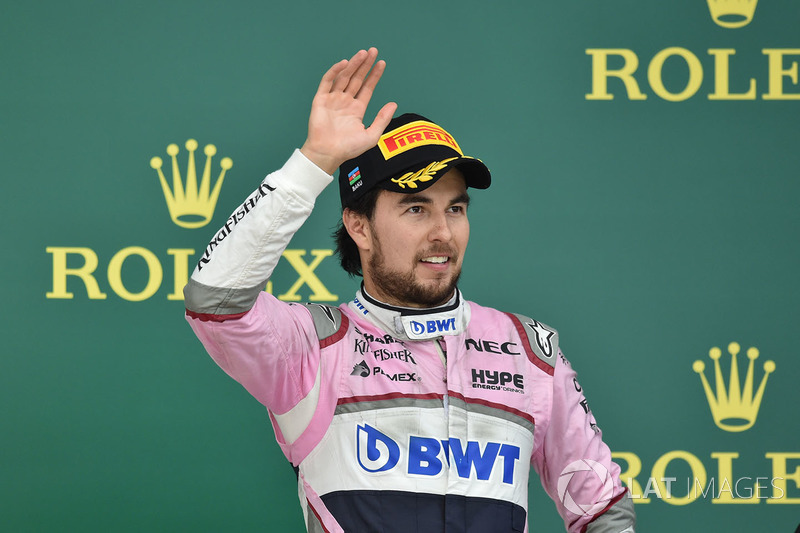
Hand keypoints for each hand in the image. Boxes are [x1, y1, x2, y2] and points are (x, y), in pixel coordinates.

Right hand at [300, 48, 397, 174]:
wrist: (328, 153)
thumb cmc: (348, 149)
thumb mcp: (371, 135)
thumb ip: (382, 119)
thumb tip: (394, 104)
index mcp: (357, 109)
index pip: (367, 88)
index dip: (374, 75)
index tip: (382, 63)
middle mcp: (345, 102)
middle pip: (357, 78)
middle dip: (365, 65)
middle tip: (373, 51)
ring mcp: (333, 99)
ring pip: (344, 77)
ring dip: (353, 64)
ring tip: (363, 53)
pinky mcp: (321, 99)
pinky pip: (328, 81)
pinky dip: (335, 71)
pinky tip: (345, 63)